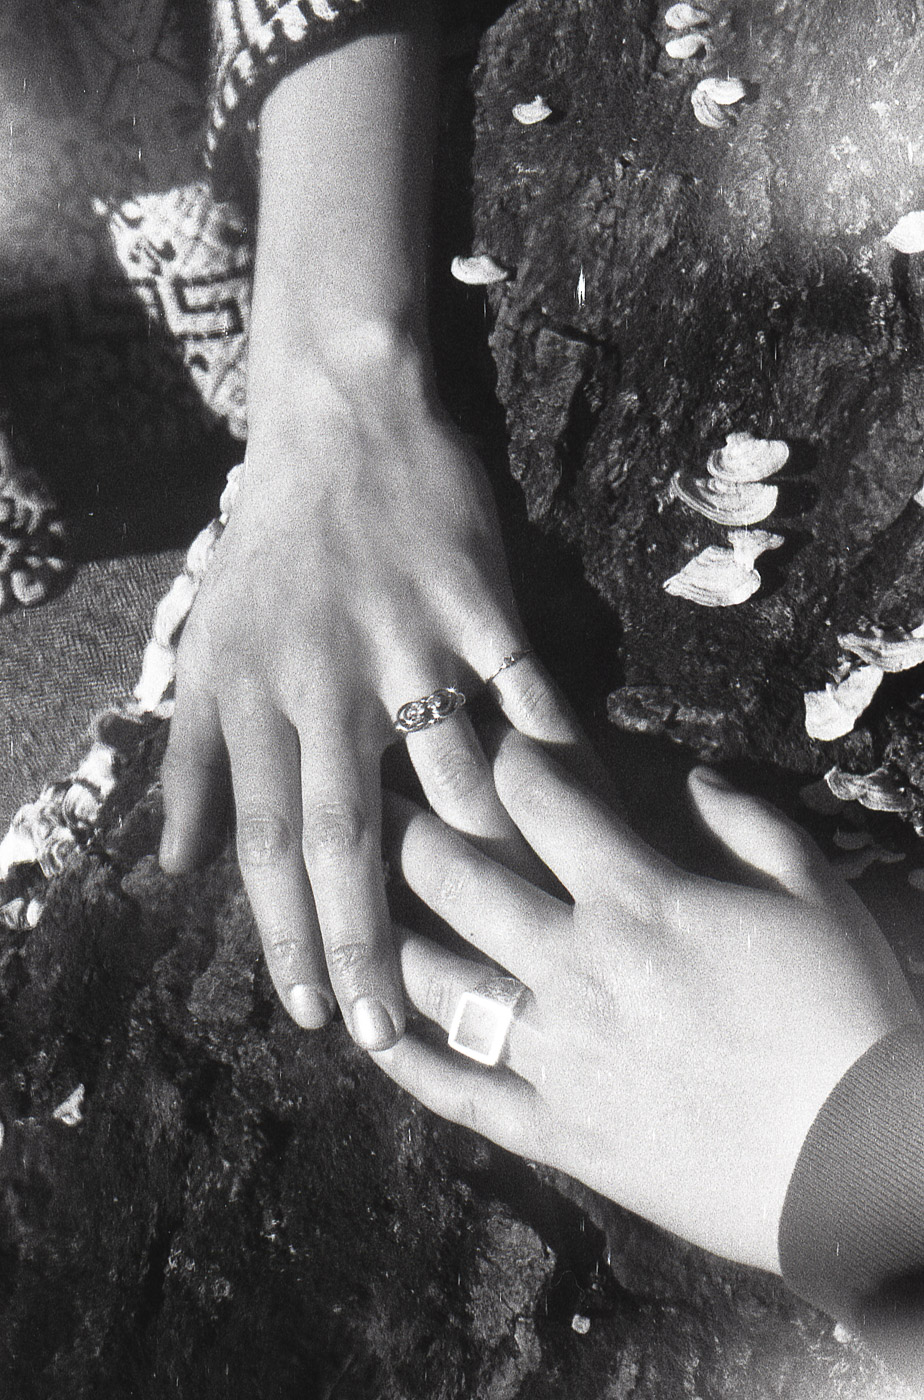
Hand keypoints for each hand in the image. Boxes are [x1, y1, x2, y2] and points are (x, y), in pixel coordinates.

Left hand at [158, 375, 579, 1047]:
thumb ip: (188, 760)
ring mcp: (408, 642)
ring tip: (513, 946)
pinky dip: (555, 756)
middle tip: (392, 1029)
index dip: (286, 936)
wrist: (342, 424)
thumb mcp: (207, 648)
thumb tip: (172, 863)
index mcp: (257, 700)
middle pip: (348, 833)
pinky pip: (524, 695)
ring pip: (454, 776)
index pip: (266, 843)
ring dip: (485, 864)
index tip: (312, 1015)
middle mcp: (327, 684)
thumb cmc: (272, 550)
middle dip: (367, 941)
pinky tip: (585, 818)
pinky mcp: (479, 604)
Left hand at [372, 731, 918, 1271]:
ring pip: (438, 982)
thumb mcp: (813, 893)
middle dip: (404, 826)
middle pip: (458, 879)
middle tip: (366, 797)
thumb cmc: (844, 1015)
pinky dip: (409, 1061)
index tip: (477, 735)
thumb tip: (689, 776)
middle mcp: (576, 966)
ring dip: (381, 934)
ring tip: (343, 903)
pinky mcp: (556, 1132)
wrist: (854, 1162)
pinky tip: (369, 1033)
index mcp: (638, 899)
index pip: (543, 800)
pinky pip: (461, 1093)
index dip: (504, 754)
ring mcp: (557, 1054)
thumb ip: (745, 822)